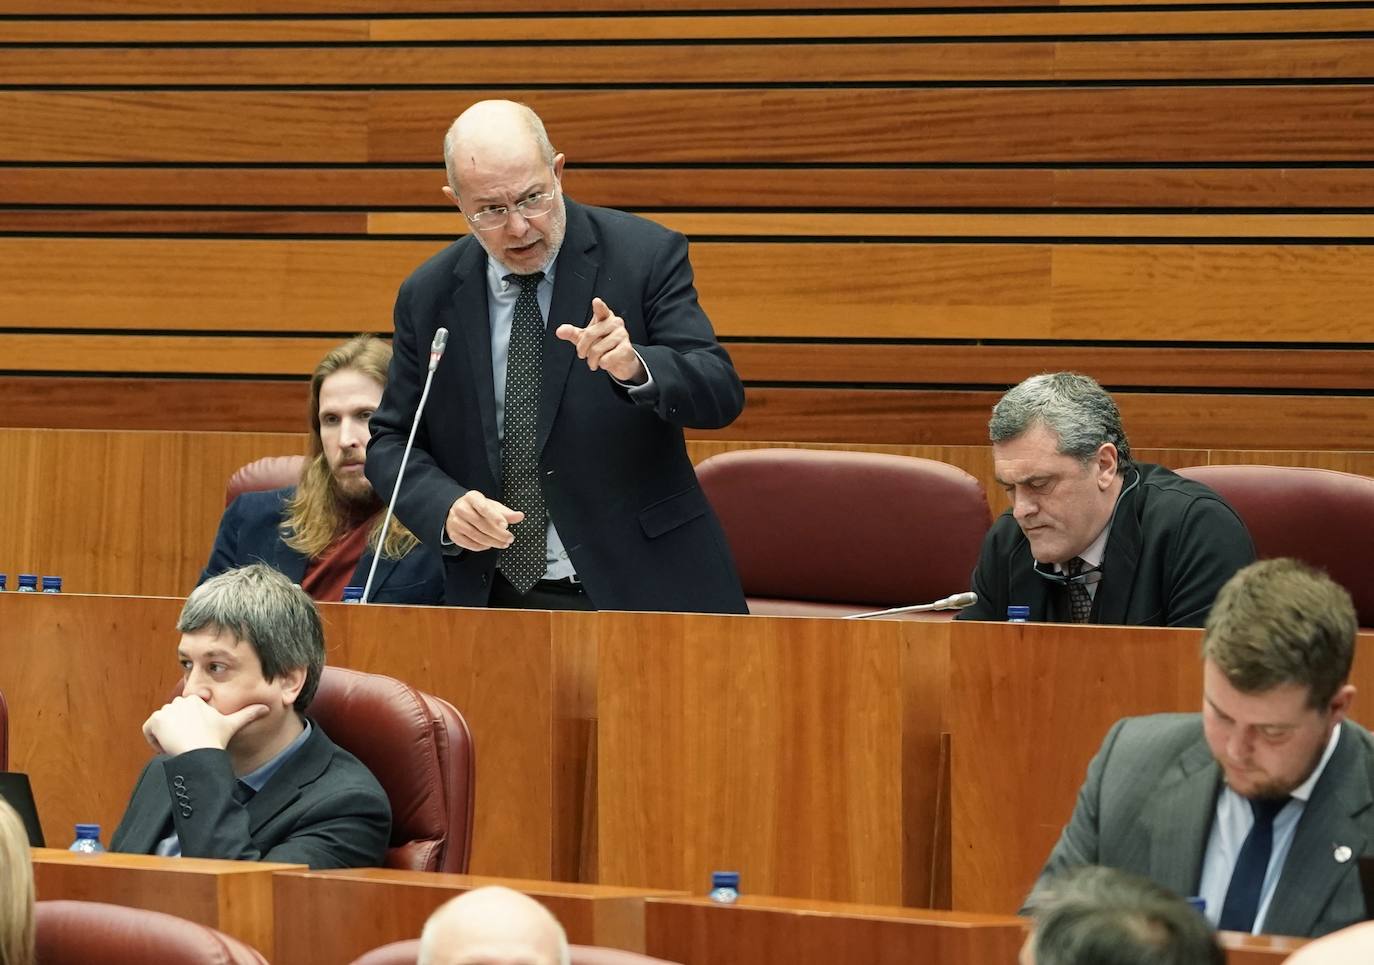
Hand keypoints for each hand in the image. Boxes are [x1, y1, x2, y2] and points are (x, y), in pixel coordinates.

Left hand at [142, 695, 267, 756]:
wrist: (199, 751)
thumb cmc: (215, 739)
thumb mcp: (232, 724)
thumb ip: (248, 714)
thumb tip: (267, 708)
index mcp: (195, 700)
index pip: (186, 710)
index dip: (190, 723)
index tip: (196, 734)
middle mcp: (179, 701)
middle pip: (173, 716)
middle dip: (177, 728)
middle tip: (188, 742)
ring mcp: (166, 711)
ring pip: (161, 723)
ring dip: (166, 734)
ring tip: (178, 745)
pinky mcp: (154, 721)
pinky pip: (148, 729)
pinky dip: (153, 739)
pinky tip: (166, 746)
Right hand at [445, 490, 522, 550]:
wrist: (457, 511)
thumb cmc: (478, 508)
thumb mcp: (492, 506)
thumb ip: (506, 512)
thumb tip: (520, 516)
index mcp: (472, 498)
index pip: (483, 507)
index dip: (495, 517)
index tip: (505, 526)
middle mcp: (461, 508)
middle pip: (481, 524)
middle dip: (498, 533)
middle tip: (509, 538)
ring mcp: (455, 522)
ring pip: (476, 535)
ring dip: (492, 542)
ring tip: (503, 543)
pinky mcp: (454, 534)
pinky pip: (469, 543)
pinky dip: (481, 546)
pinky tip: (490, 545)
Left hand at [555, 298, 646, 383]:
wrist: (620, 360)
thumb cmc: (602, 345)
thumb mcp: (584, 338)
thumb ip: (572, 333)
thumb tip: (560, 331)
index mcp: (605, 317)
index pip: (601, 310)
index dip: (599, 306)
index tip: (596, 302)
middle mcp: (615, 323)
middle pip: (590, 334)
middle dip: (582, 349)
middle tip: (583, 355)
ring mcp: (622, 335)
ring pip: (597, 349)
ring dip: (592, 360)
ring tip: (595, 361)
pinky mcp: (626, 349)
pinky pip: (607, 359)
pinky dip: (603, 364)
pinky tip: (606, 363)